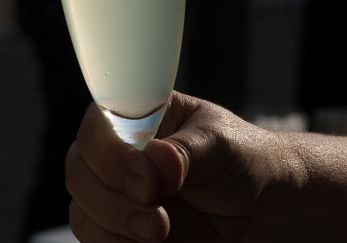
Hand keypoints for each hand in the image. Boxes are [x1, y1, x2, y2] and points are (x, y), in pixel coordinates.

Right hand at [65, 92, 288, 241]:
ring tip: (161, 231)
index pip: (98, 123)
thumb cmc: (244, 159)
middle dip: (112, 197)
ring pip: (82, 210)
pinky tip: (156, 242)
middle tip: (156, 215)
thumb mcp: (221, 144)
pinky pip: (97, 240)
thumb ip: (186, 150)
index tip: (145, 180)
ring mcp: (119, 192)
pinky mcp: (122, 229)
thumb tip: (156, 160)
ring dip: (115, 226)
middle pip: (79, 169)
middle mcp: (122, 152)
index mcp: (142, 116)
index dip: (109, 152)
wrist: (266, 208)